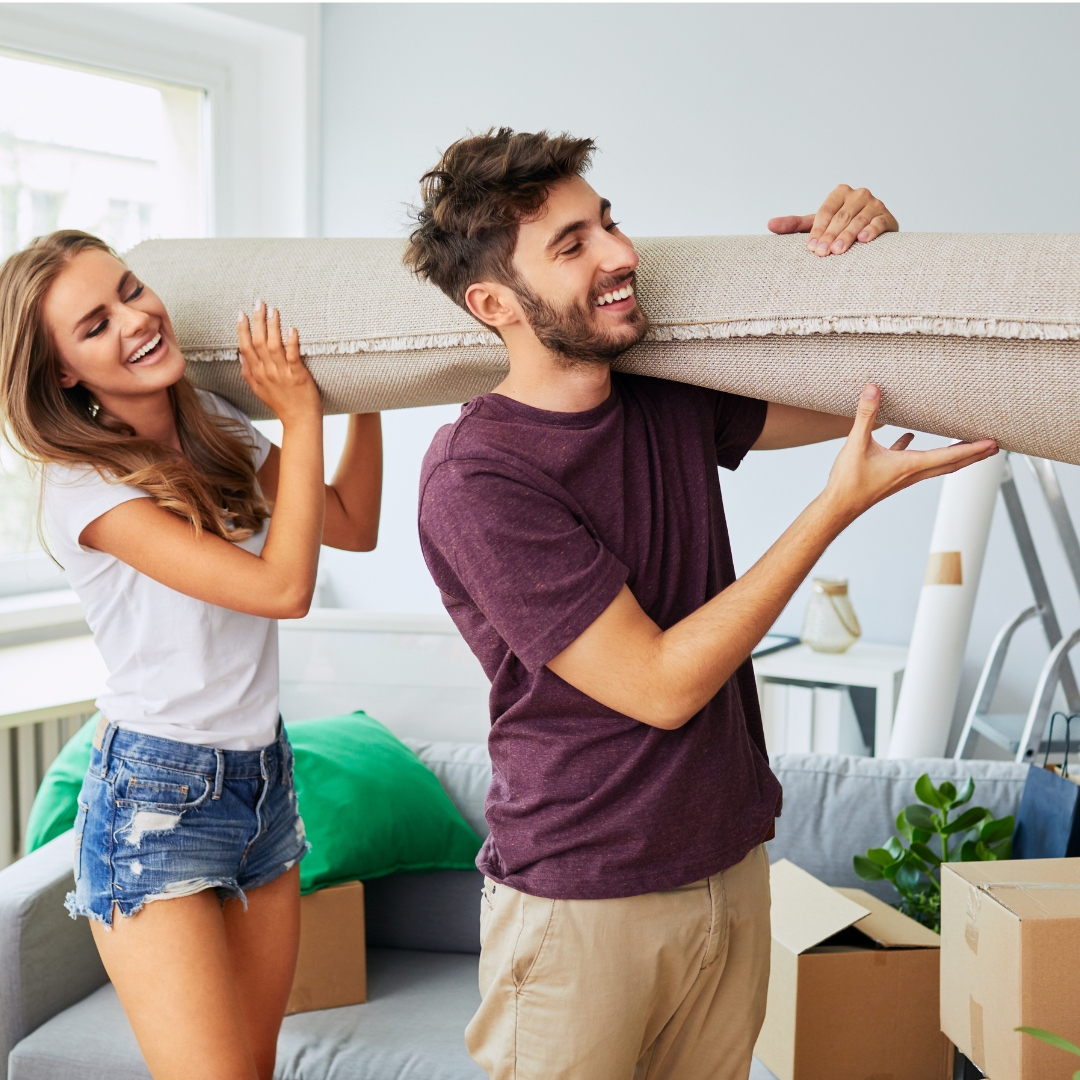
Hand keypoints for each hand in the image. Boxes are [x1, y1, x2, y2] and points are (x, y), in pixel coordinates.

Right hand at [237, 301, 320, 423]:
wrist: (300, 421)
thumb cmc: (282, 404)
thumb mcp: (259, 390)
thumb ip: (248, 372)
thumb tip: (239, 354)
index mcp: (257, 374)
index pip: (245, 347)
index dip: (242, 330)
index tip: (241, 314)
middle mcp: (267, 372)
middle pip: (258, 342)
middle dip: (257, 320)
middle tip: (258, 303)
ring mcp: (282, 373)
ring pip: (274, 345)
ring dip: (273, 326)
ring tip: (273, 310)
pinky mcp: (298, 375)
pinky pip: (293, 356)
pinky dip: (291, 342)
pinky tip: (291, 329)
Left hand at [767, 185, 897, 256]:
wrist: (871, 232)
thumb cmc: (840, 228)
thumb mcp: (817, 224)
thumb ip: (795, 224)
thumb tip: (769, 224)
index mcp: (840, 193)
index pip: (826, 211)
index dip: (818, 229)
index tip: (811, 247)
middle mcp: (858, 195)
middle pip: (841, 217)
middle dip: (830, 236)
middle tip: (822, 253)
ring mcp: (875, 204)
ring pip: (859, 220)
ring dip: (848, 235)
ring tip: (838, 251)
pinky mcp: (887, 217)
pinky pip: (879, 222)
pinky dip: (872, 230)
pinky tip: (863, 240)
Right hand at [822, 385, 996, 523]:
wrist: (837, 507)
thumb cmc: (849, 482)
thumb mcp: (856, 443)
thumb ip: (866, 415)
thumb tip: (872, 390)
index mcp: (910, 466)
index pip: (950, 456)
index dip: (973, 448)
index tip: (993, 443)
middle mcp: (912, 473)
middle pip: (952, 464)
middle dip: (975, 456)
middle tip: (994, 447)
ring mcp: (902, 477)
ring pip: (936, 465)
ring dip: (955, 456)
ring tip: (967, 446)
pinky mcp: (890, 478)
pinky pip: (911, 463)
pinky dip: (918, 452)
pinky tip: (908, 439)